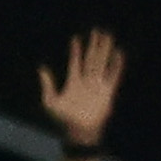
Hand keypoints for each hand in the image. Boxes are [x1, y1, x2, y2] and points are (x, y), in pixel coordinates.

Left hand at [40, 30, 123, 149]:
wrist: (80, 130)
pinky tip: (118, 53)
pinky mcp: (108, 91)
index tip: (76, 38)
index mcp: (73, 82)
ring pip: (102, 62)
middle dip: (94, 45)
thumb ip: (47, 84)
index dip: (75, 50)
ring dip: (105, 49)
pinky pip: (114, 74)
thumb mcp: (50, 101)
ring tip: (108, 36)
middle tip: (97, 30)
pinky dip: (117, 64)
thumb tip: (41, 68)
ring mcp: (98, 84)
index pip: (75, 62)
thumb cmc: (63, 119)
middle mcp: (86, 81)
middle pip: (91, 58)